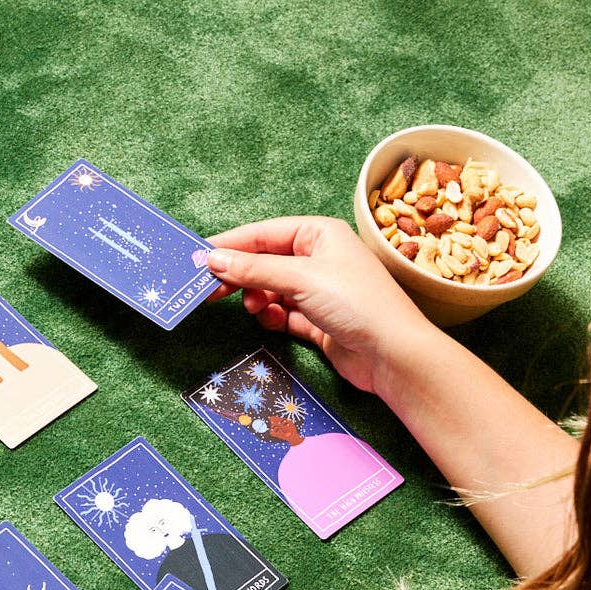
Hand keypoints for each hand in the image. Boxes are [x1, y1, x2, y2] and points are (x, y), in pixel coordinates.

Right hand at [206, 217, 432, 393]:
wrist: (393, 354)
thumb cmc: (356, 303)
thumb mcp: (300, 277)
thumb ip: (254, 268)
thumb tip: (213, 258)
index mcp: (319, 234)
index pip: (263, 233)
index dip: (230, 245)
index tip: (198, 258)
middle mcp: (319, 258)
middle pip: (265, 261)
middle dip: (240, 275)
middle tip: (210, 290)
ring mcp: (319, 291)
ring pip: (272, 289)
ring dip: (258, 299)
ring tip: (257, 308)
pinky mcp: (318, 321)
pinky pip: (284, 314)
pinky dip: (274, 317)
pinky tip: (273, 322)